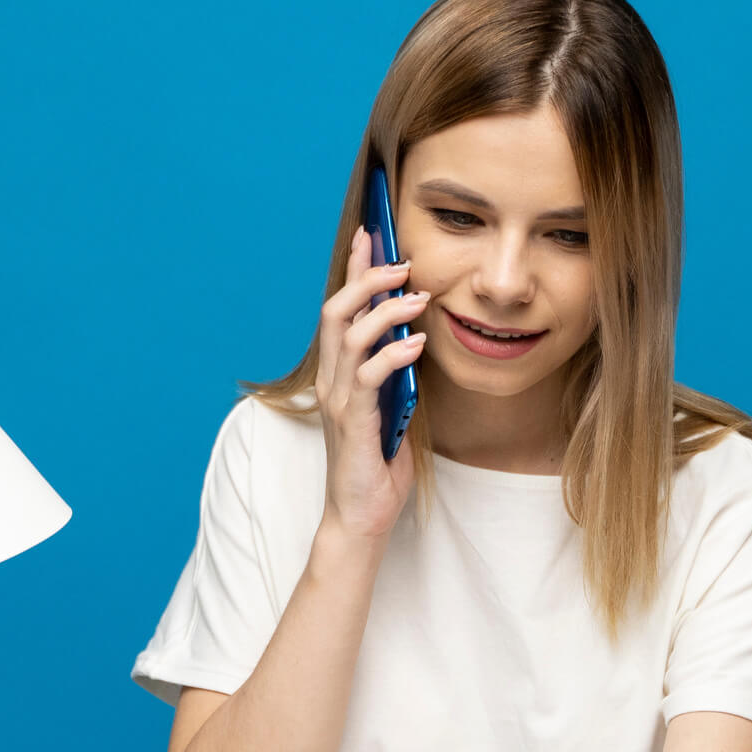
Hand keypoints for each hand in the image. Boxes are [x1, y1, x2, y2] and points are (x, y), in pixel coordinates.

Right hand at [312, 225, 425, 542]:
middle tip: (401, 260)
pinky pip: (369, 376)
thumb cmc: (378, 466)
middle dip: (367, 277)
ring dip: (385, 310)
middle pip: (337, 310)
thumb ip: (397, 375)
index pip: (341, 309)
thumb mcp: (394, 409)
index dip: (353, 270)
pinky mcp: (354, 423)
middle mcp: (333, 381)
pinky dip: (393, 353)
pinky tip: (416, 344)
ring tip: (418, 297)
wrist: (361, 517)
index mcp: (339, 374)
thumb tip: (416, 338)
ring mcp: (339, 401)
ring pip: (350, 335)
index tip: (371, 234)